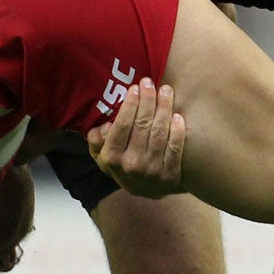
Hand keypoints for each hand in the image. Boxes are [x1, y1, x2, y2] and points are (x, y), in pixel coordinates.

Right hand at [86, 80, 186, 196]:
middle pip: (142, 124)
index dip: (130, 104)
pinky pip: (175, 147)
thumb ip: (96, 140)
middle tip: (150, 83)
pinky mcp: (170, 175)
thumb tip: (104, 126)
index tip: (135, 87)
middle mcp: (131, 164)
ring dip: (164, 108)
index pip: (122, 125)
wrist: (145, 190)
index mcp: (111, 157)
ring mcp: (152, 170)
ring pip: (160, 132)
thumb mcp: (101, 155)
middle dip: (148, 99)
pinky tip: (177, 115)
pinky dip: (178, 130)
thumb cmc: (122, 164)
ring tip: (166, 90)